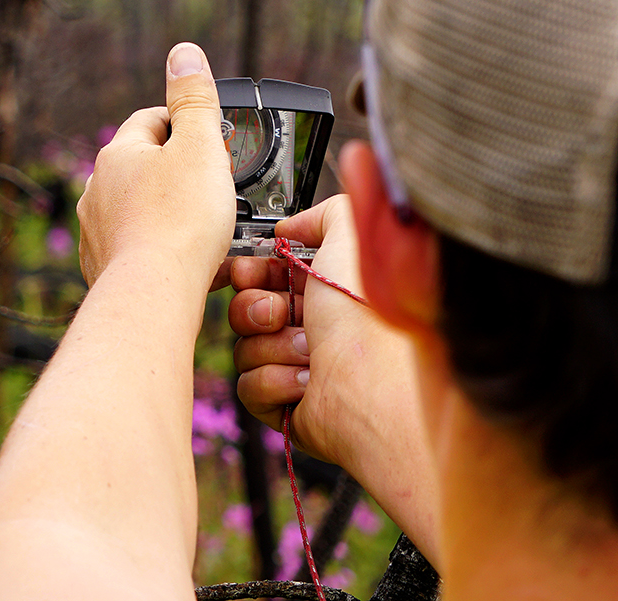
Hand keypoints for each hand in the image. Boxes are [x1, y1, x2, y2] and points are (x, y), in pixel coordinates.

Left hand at [76, 42, 233, 287]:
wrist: (153, 293)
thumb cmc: (180, 222)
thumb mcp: (199, 147)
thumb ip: (194, 99)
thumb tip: (183, 54)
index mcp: (118, 154)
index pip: (152, 120)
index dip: (186, 124)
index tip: (212, 139)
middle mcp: (97, 188)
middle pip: (144, 165)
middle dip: (178, 170)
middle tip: (215, 185)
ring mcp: (96, 228)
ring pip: (138, 207)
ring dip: (168, 211)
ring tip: (205, 226)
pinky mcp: (102, 265)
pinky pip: (136, 246)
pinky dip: (159, 247)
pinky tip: (186, 260)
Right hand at [227, 195, 369, 463]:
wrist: (374, 387)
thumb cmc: (368, 317)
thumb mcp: (352, 236)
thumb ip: (322, 213)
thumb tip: (289, 229)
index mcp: (324, 293)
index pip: (265, 276)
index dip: (250, 272)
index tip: (249, 272)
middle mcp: (313, 329)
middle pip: (246, 310)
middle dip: (254, 308)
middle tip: (278, 313)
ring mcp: (299, 367)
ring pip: (244, 348)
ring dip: (272, 347)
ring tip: (308, 352)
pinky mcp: (287, 404)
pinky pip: (249, 386)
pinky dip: (274, 381)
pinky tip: (307, 381)